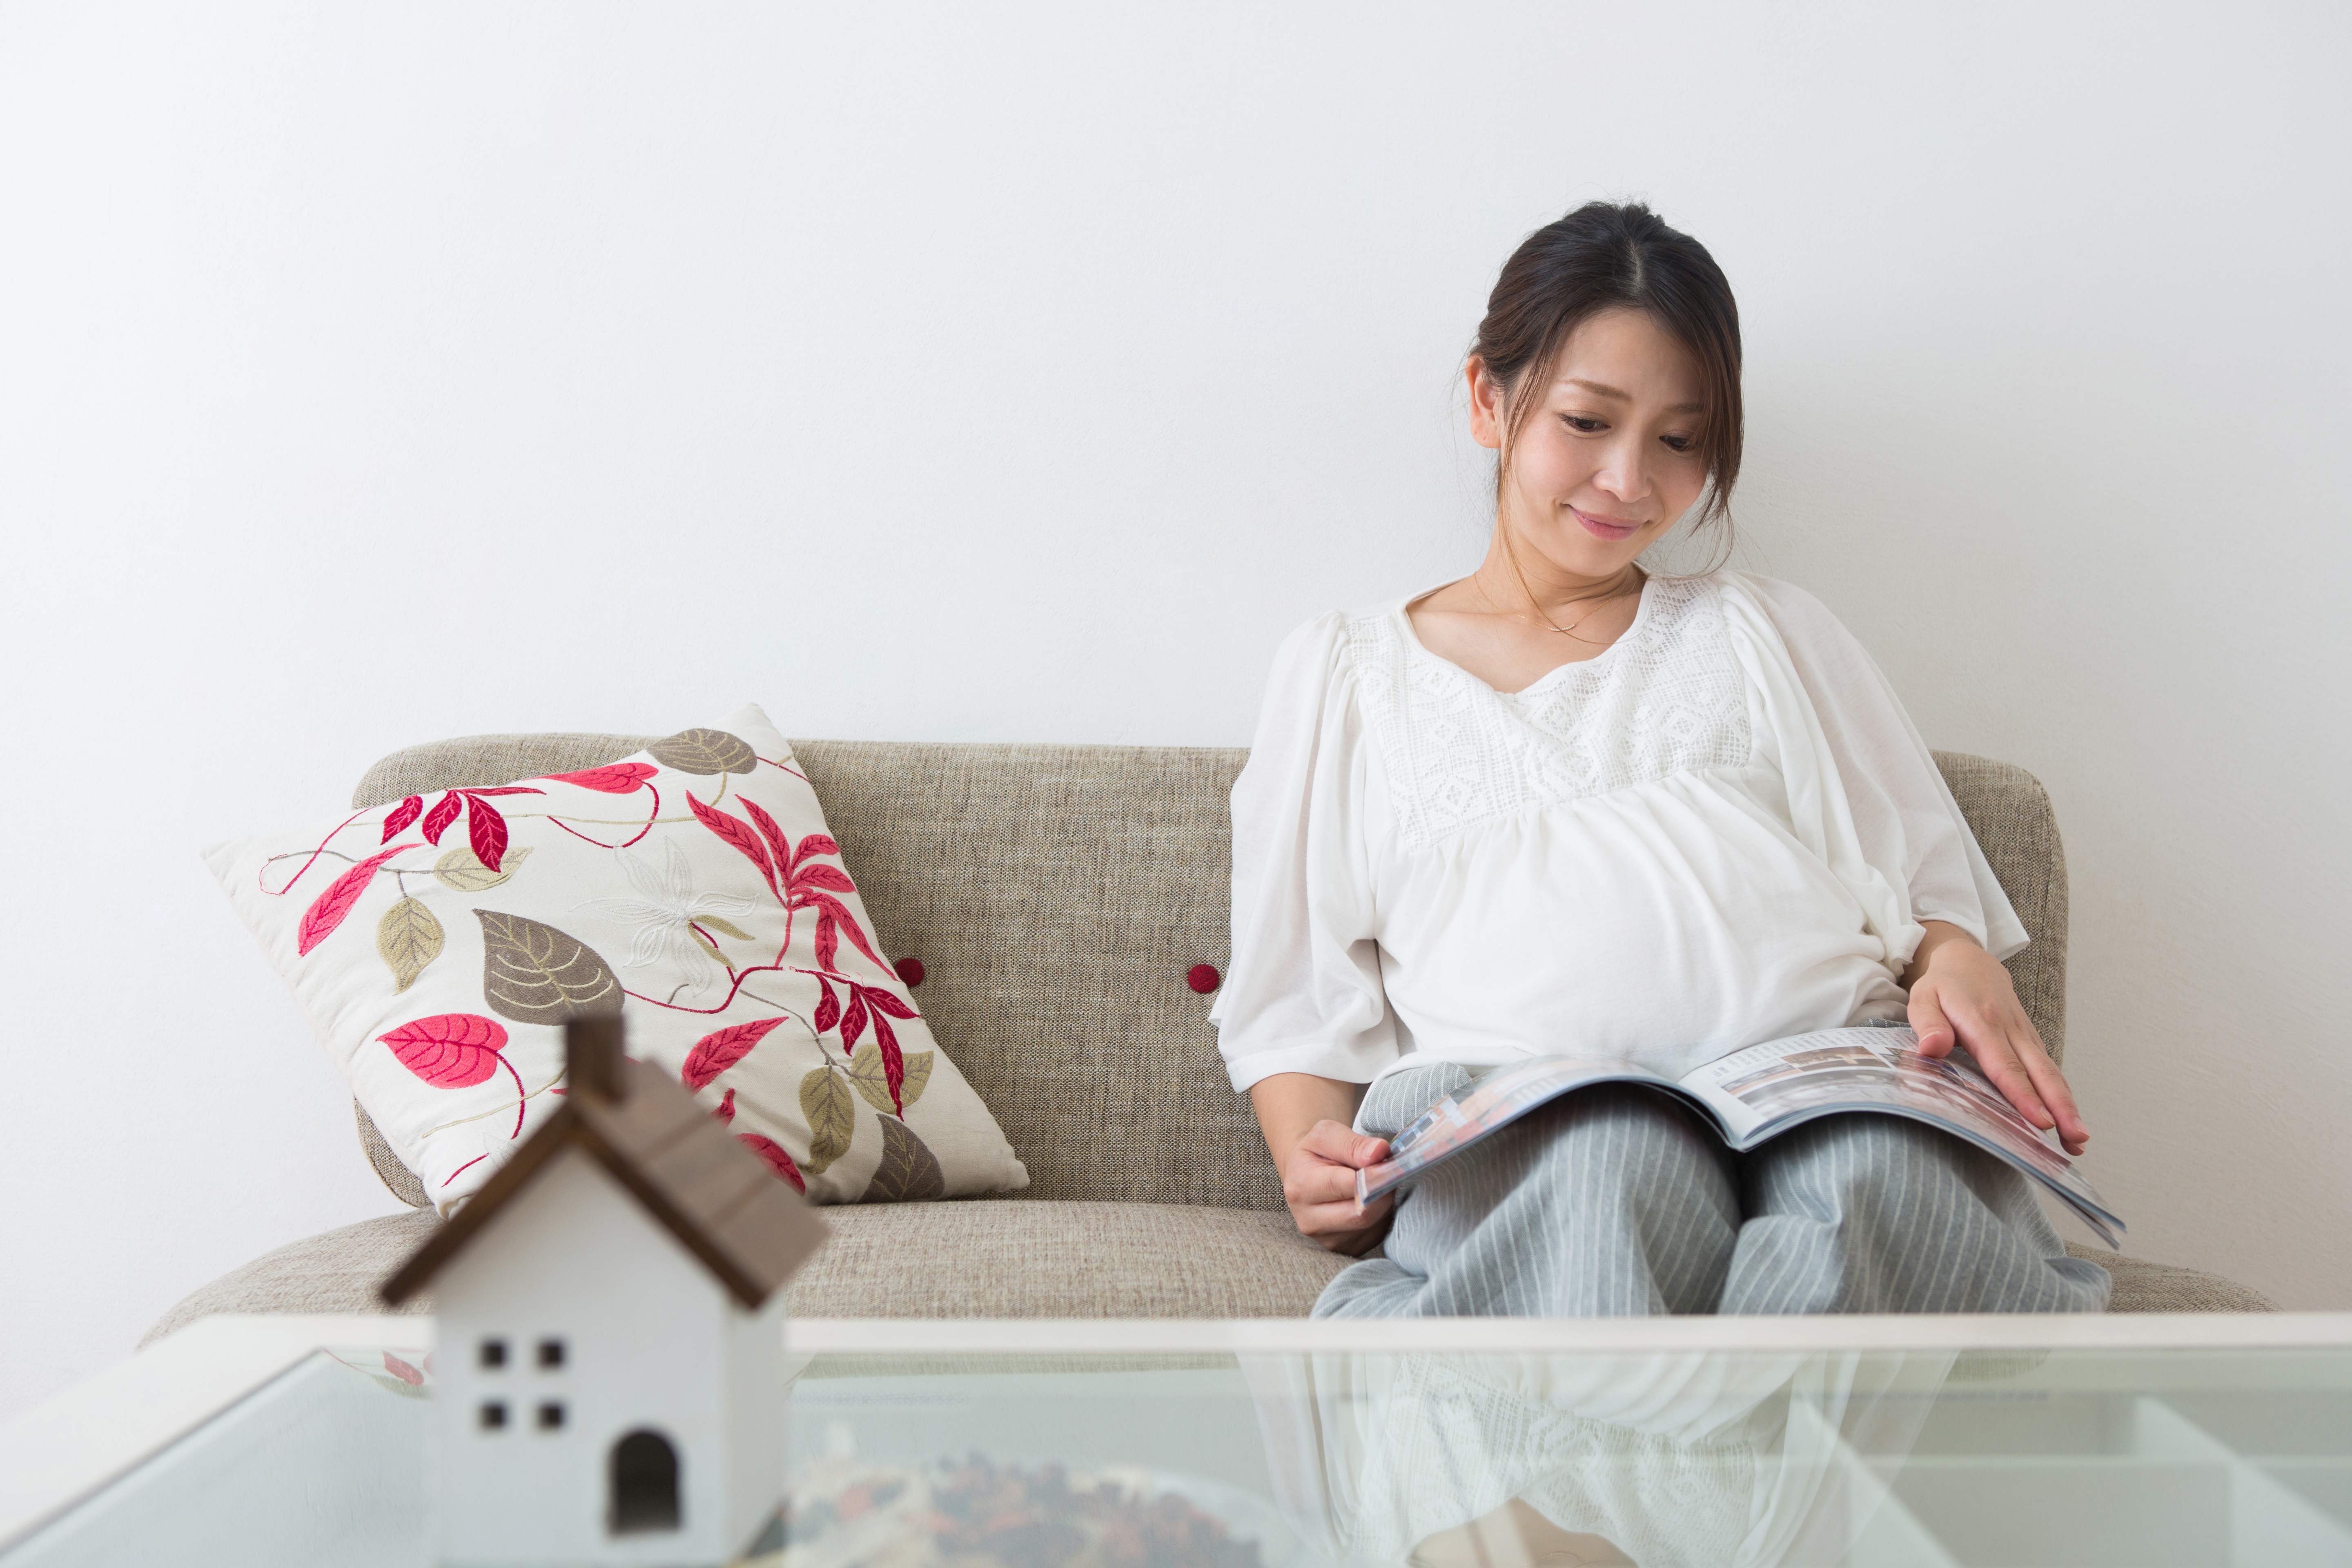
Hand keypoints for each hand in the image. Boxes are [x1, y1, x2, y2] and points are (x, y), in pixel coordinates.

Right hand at [1281, 1120, 1395, 1254]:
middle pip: (1362, 1213)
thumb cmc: (1317, 1153)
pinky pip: (1376, 1233)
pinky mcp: (1347, 1248)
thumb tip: (1379, 1153)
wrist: (1305, 1175)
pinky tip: (1373, 1200)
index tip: (1389, 1162)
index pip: (1344, 1186)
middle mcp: (1310, 1220)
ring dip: (1384, 1202)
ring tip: (1377, 1182)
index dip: (1372, 1174)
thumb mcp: (1326, 1134)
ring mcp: (1328, 1240)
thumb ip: (1353, 1143)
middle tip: (1390, 1171)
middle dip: (1382, 1191)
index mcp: (1300, 1188)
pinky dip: (1382, 1215)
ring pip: (1373, 1224)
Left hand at [1905, 924, 2088, 1154]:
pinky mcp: (2031, 1041)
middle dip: (2060, 1108)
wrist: (1970, 961)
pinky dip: (2062, 1096)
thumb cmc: (1943, 987)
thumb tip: (1932, 1049)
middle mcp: (2011, 1030)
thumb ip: (1928, 1024)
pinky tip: (2068, 1121)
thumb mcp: (1922, 999)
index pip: (2005, 1065)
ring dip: (2068, 1107)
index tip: (2041, 1120)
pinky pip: (2049, 1070)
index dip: (2023, 1094)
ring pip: (2050, 1074)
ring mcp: (2025, 1036)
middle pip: (2040, 1073)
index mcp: (1983, 1022)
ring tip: (2079, 1141)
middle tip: (2076, 1139)